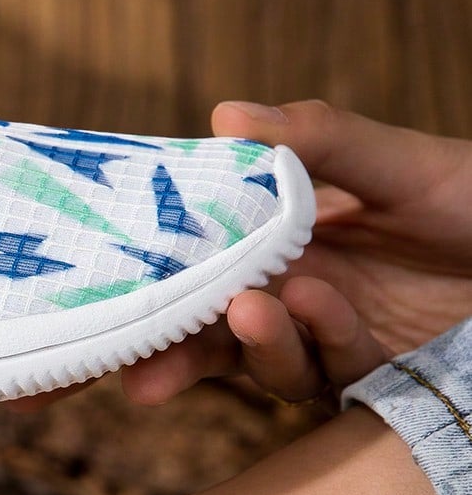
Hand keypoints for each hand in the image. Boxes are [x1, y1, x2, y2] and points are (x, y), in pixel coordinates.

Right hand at [122, 100, 471, 404]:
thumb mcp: (399, 161)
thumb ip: (317, 139)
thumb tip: (223, 114)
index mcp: (282, 236)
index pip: (194, 264)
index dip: (144, 287)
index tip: (95, 303)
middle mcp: (294, 292)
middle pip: (208, 336)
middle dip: (166, 359)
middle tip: (133, 375)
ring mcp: (332, 340)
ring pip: (264, 364)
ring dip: (252, 345)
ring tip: (255, 309)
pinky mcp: (375, 380)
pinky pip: (331, 374)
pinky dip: (321, 342)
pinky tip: (322, 305)